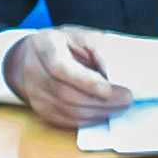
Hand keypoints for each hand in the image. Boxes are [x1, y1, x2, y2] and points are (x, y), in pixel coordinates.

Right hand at [13, 31, 132, 127]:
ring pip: (70, 112)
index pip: (61, 69)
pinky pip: (69, 122)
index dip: (86, 82)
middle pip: (67, 95)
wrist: (30, 58)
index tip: (109, 88)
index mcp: (44, 48)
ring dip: (100, 112)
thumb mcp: (80, 36)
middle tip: (127, 99)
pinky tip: (105, 111)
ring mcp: (36, 95)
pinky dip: (91, 119)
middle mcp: (35, 73)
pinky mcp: (43, 111)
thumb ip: (97, 49)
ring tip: (120, 105)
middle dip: (102, 101)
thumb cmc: (62, 45)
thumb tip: (113, 73)